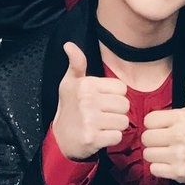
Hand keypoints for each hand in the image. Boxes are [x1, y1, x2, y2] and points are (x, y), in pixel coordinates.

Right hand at [50, 42, 129, 160]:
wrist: (60, 139)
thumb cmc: (69, 107)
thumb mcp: (70, 83)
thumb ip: (76, 63)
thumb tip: (69, 44)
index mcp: (86, 85)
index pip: (122, 88)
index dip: (115, 96)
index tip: (102, 101)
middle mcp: (87, 101)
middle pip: (125, 105)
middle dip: (117, 112)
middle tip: (103, 115)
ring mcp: (89, 121)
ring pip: (124, 121)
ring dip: (115, 126)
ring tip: (102, 125)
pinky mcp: (92, 139)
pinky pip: (118, 136)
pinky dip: (112, 138)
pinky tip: (101, 136)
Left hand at [141, 64, 184, 183]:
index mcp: (182, 118)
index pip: (149, 120)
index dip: (155, 122)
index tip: (166, 125)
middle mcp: (180, 136)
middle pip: (146, 137)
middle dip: (153, 138)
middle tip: (165, 139)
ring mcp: (179, 155)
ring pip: (147, 153)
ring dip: (154, 153)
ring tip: (166, 150)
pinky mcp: (177, 172)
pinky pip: (153, 169)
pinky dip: (158, 167)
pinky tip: (168, 162)